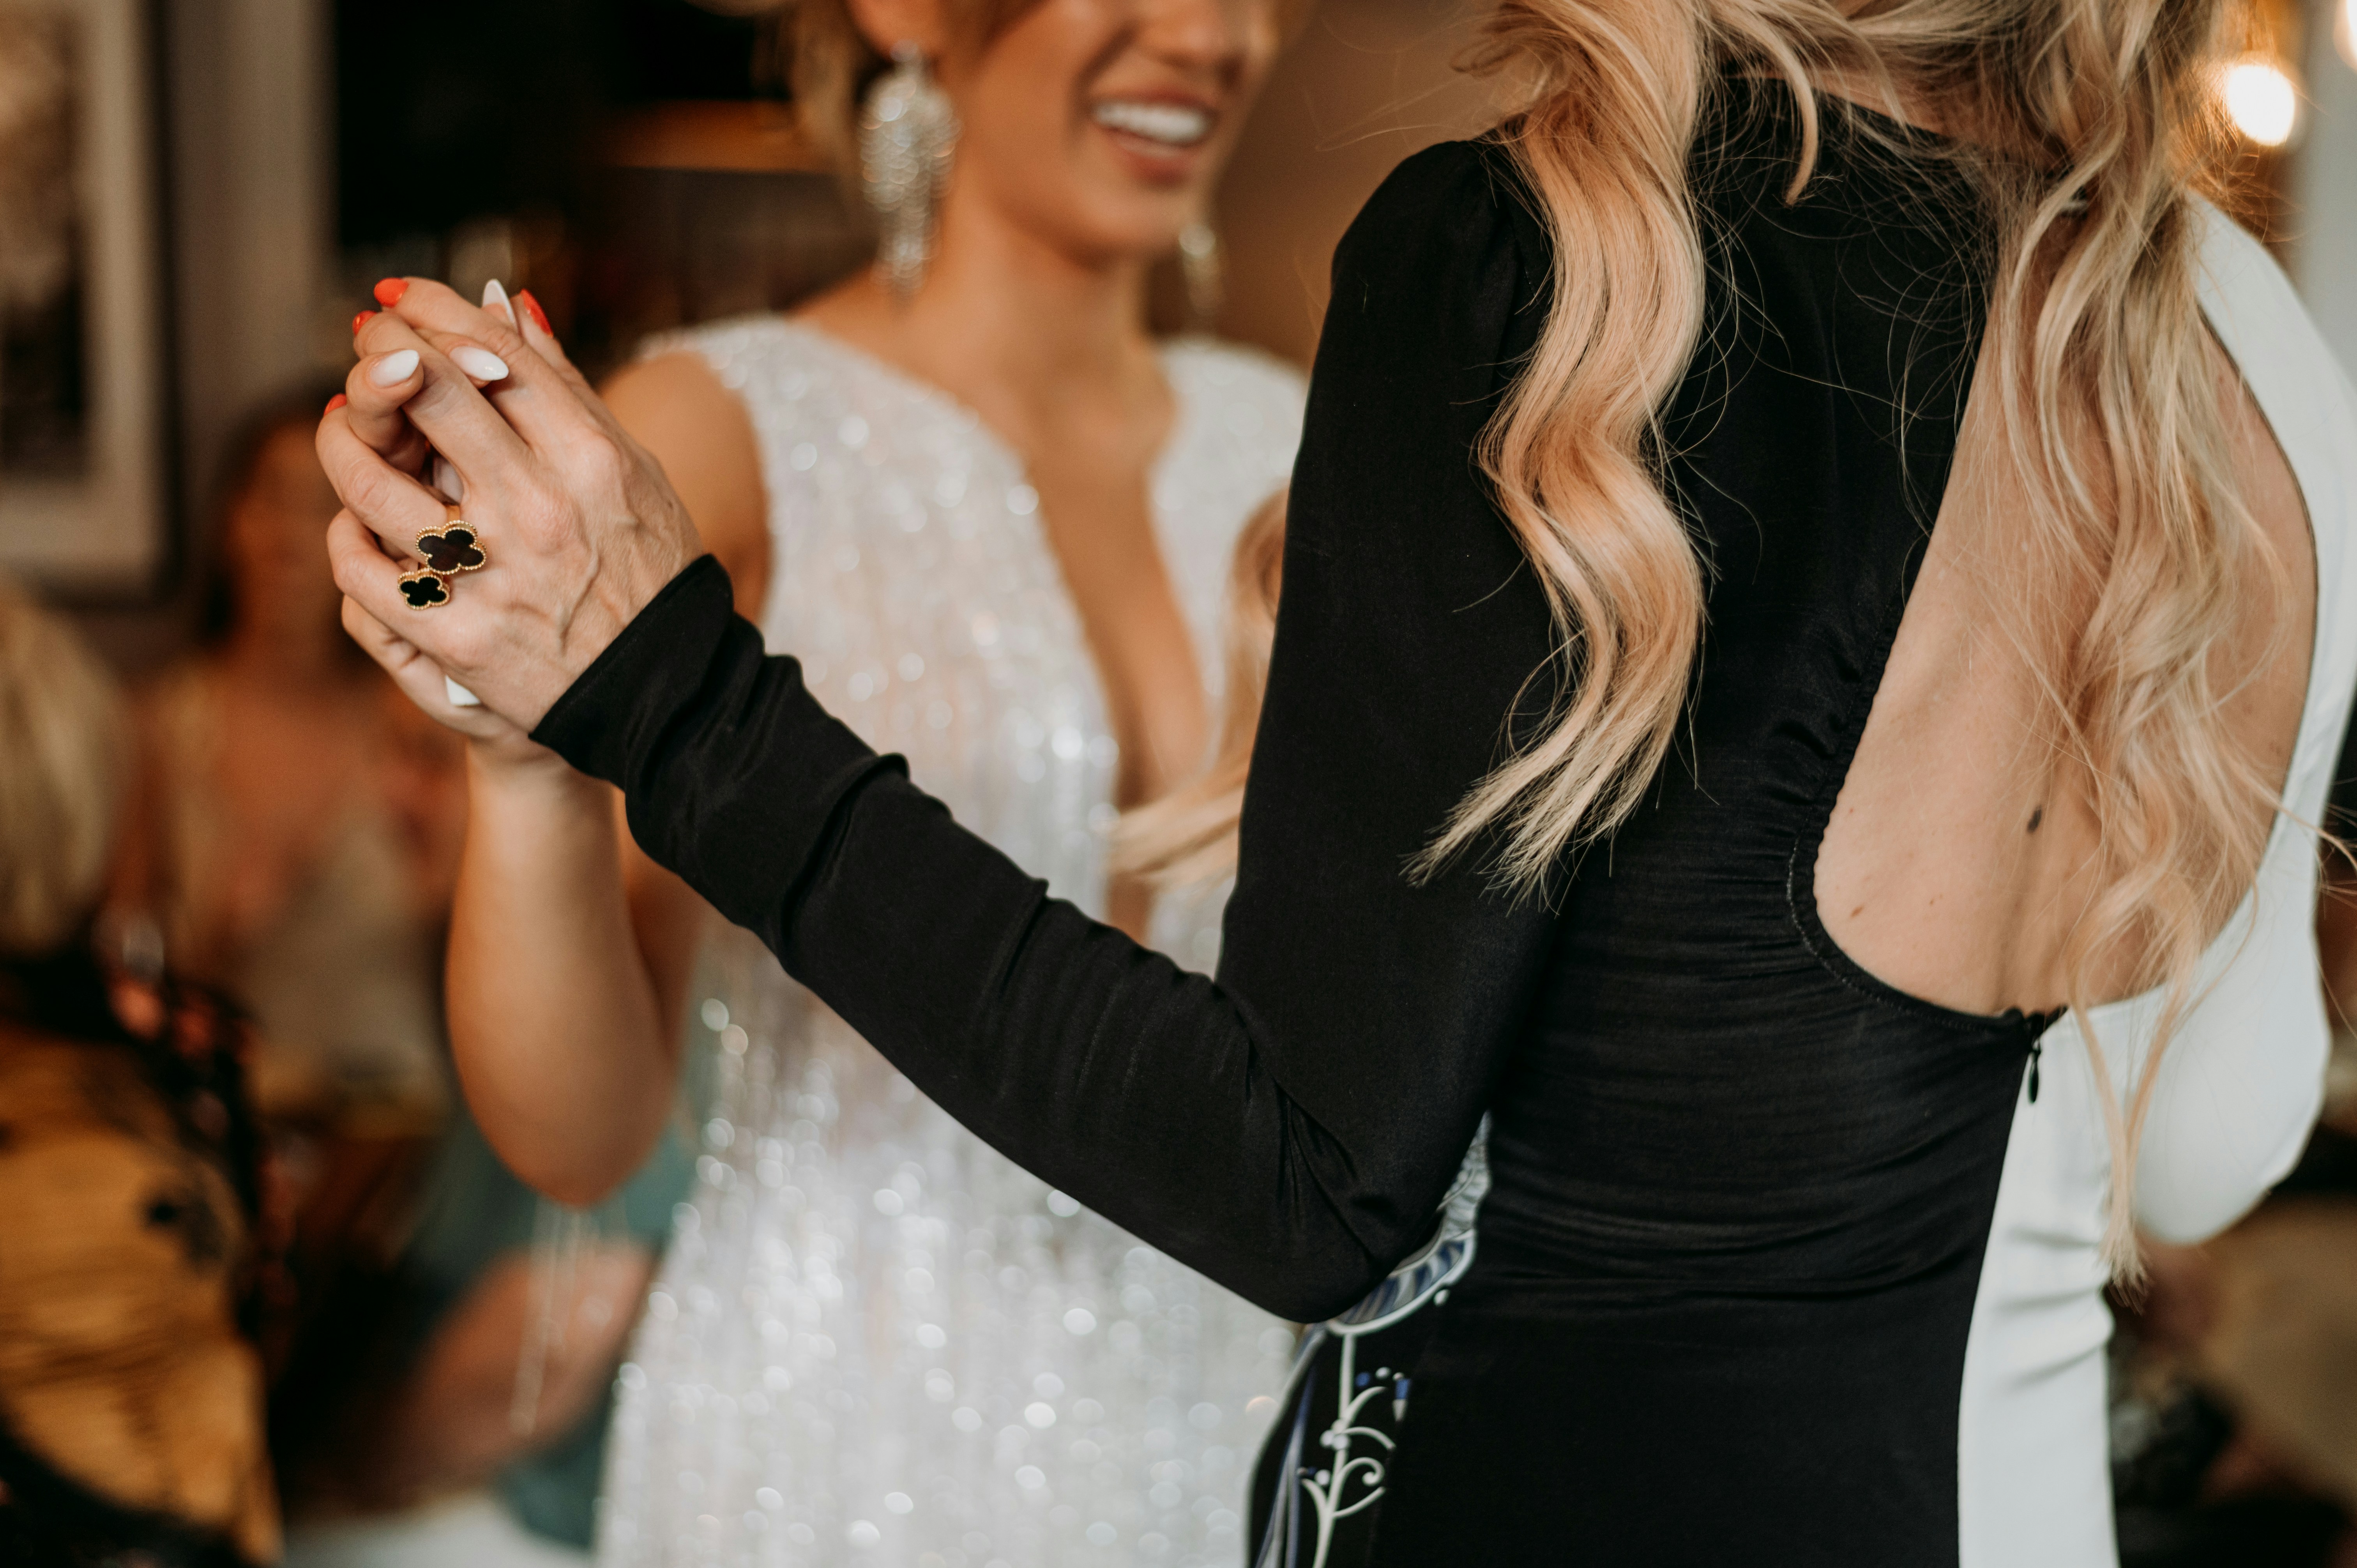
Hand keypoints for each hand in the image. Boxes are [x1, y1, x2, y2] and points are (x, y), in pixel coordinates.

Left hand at [317, 278, 704, 730]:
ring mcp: (494, 575)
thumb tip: (505, 302)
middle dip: (382, 351)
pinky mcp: (459, 638)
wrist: (666, 693)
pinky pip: (363, 575)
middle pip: (431, 394)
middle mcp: (540, 509)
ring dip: (340, 440)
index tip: (403, 300)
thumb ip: (565, 387)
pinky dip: (346, 539)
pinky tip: (355, 524)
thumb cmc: (648, 569)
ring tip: (339, 426)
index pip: (495, 354)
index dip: (436, 310)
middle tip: (369, 342)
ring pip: (371, 483)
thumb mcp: (631, 469)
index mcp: (591, 459)